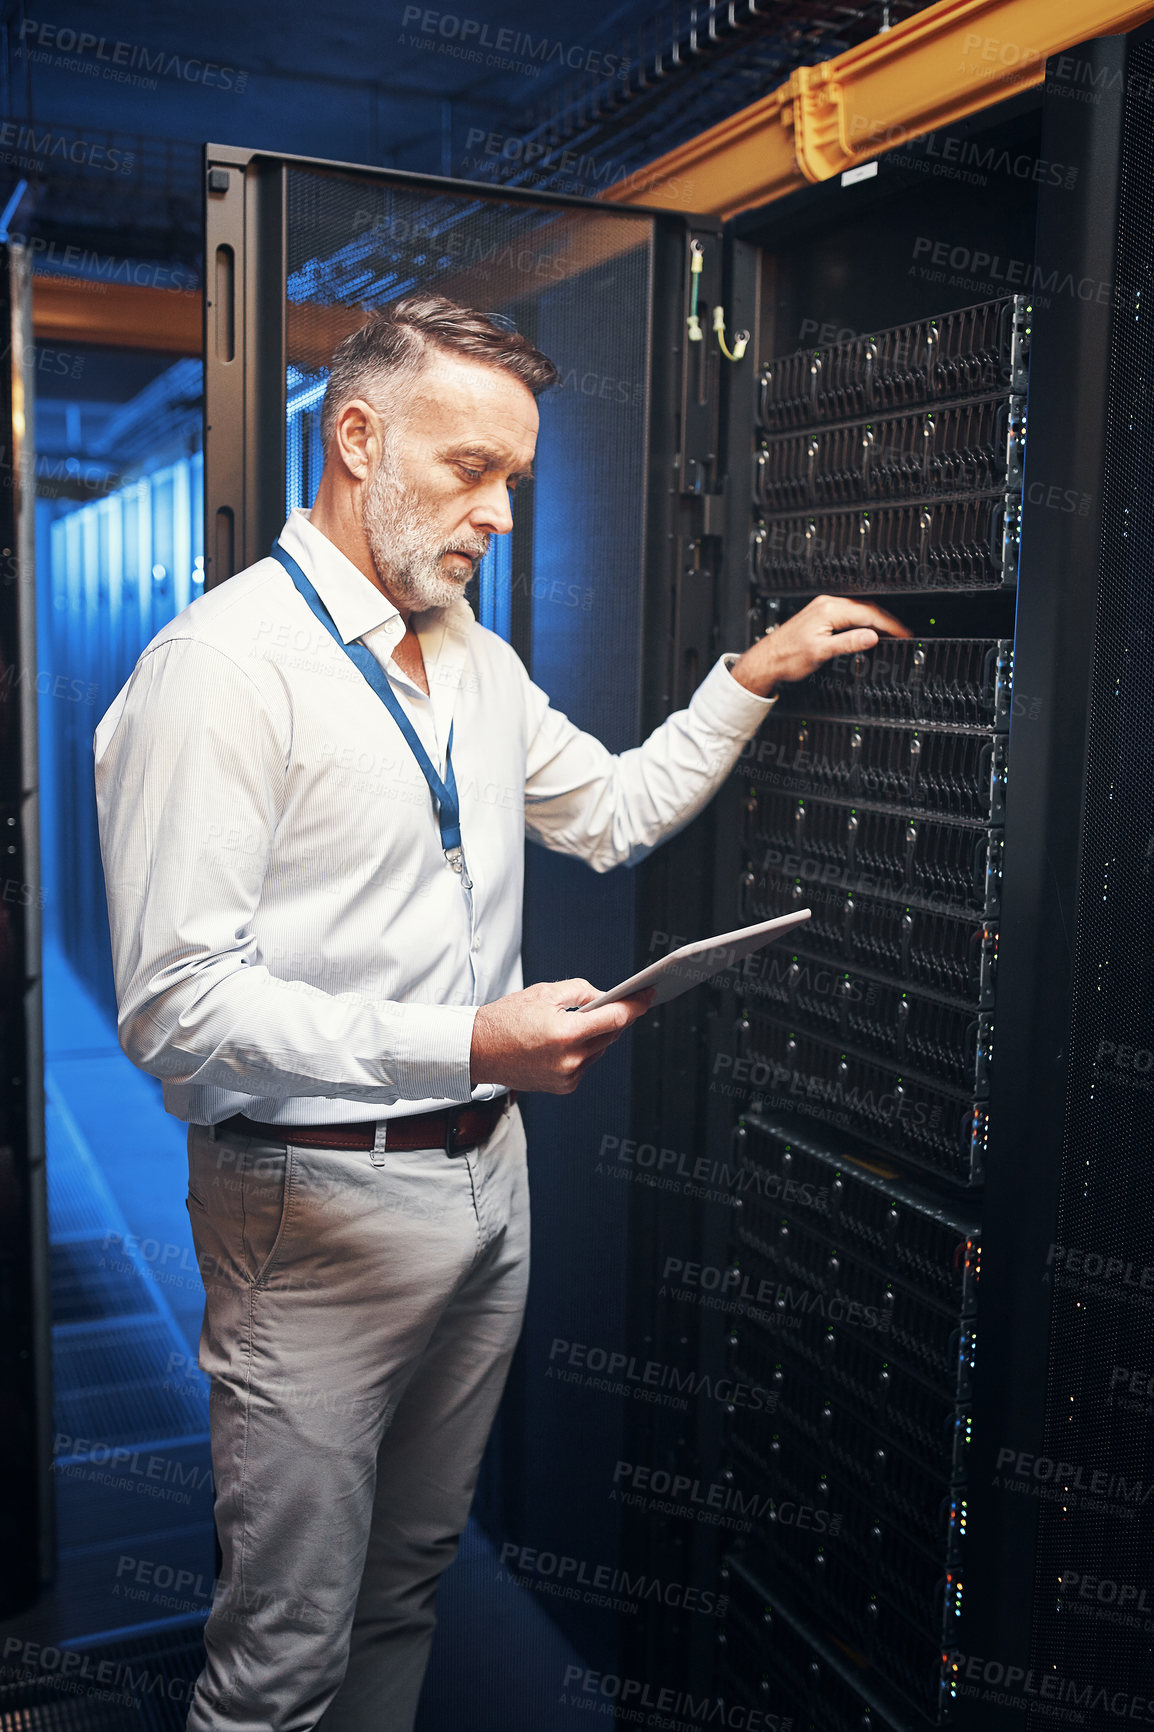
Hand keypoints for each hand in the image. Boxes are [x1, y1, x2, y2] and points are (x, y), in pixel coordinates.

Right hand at [469, 978, 654, 1094]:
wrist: (477, 1051)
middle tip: (624, 1001)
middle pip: (611, 1035)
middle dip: (617, 1017)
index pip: (615, 1018)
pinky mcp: (563, 1087)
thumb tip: (605, 997)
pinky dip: (586, 1051)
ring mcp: (567, 1077)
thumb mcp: (544, 993)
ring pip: (600, 1051)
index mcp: (565, 1033)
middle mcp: (570, 1060)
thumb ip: (581, 991)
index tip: (648, 995)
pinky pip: (586, 1064)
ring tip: (595, 1019)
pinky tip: (574, 1039)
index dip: (635, 1005)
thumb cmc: (506, 1019)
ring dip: (600, 1035)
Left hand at [728, 594, 911, 697]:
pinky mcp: (820, 615)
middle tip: (903, 633)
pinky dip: (863, 621)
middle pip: (866, 609)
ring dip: (876, 620)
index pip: (868, 614)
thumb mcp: (821, 652)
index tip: (904, 634)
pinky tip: (868, 629)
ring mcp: (823, 608)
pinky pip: (849, 613)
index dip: (889, 625)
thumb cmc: (787, 657)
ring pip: (859, 610)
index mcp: (829, 610)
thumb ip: (848, 643)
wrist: (767, 660)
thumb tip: (872, 636)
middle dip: (887, 620)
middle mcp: (827, 605)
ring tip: (891, 632)